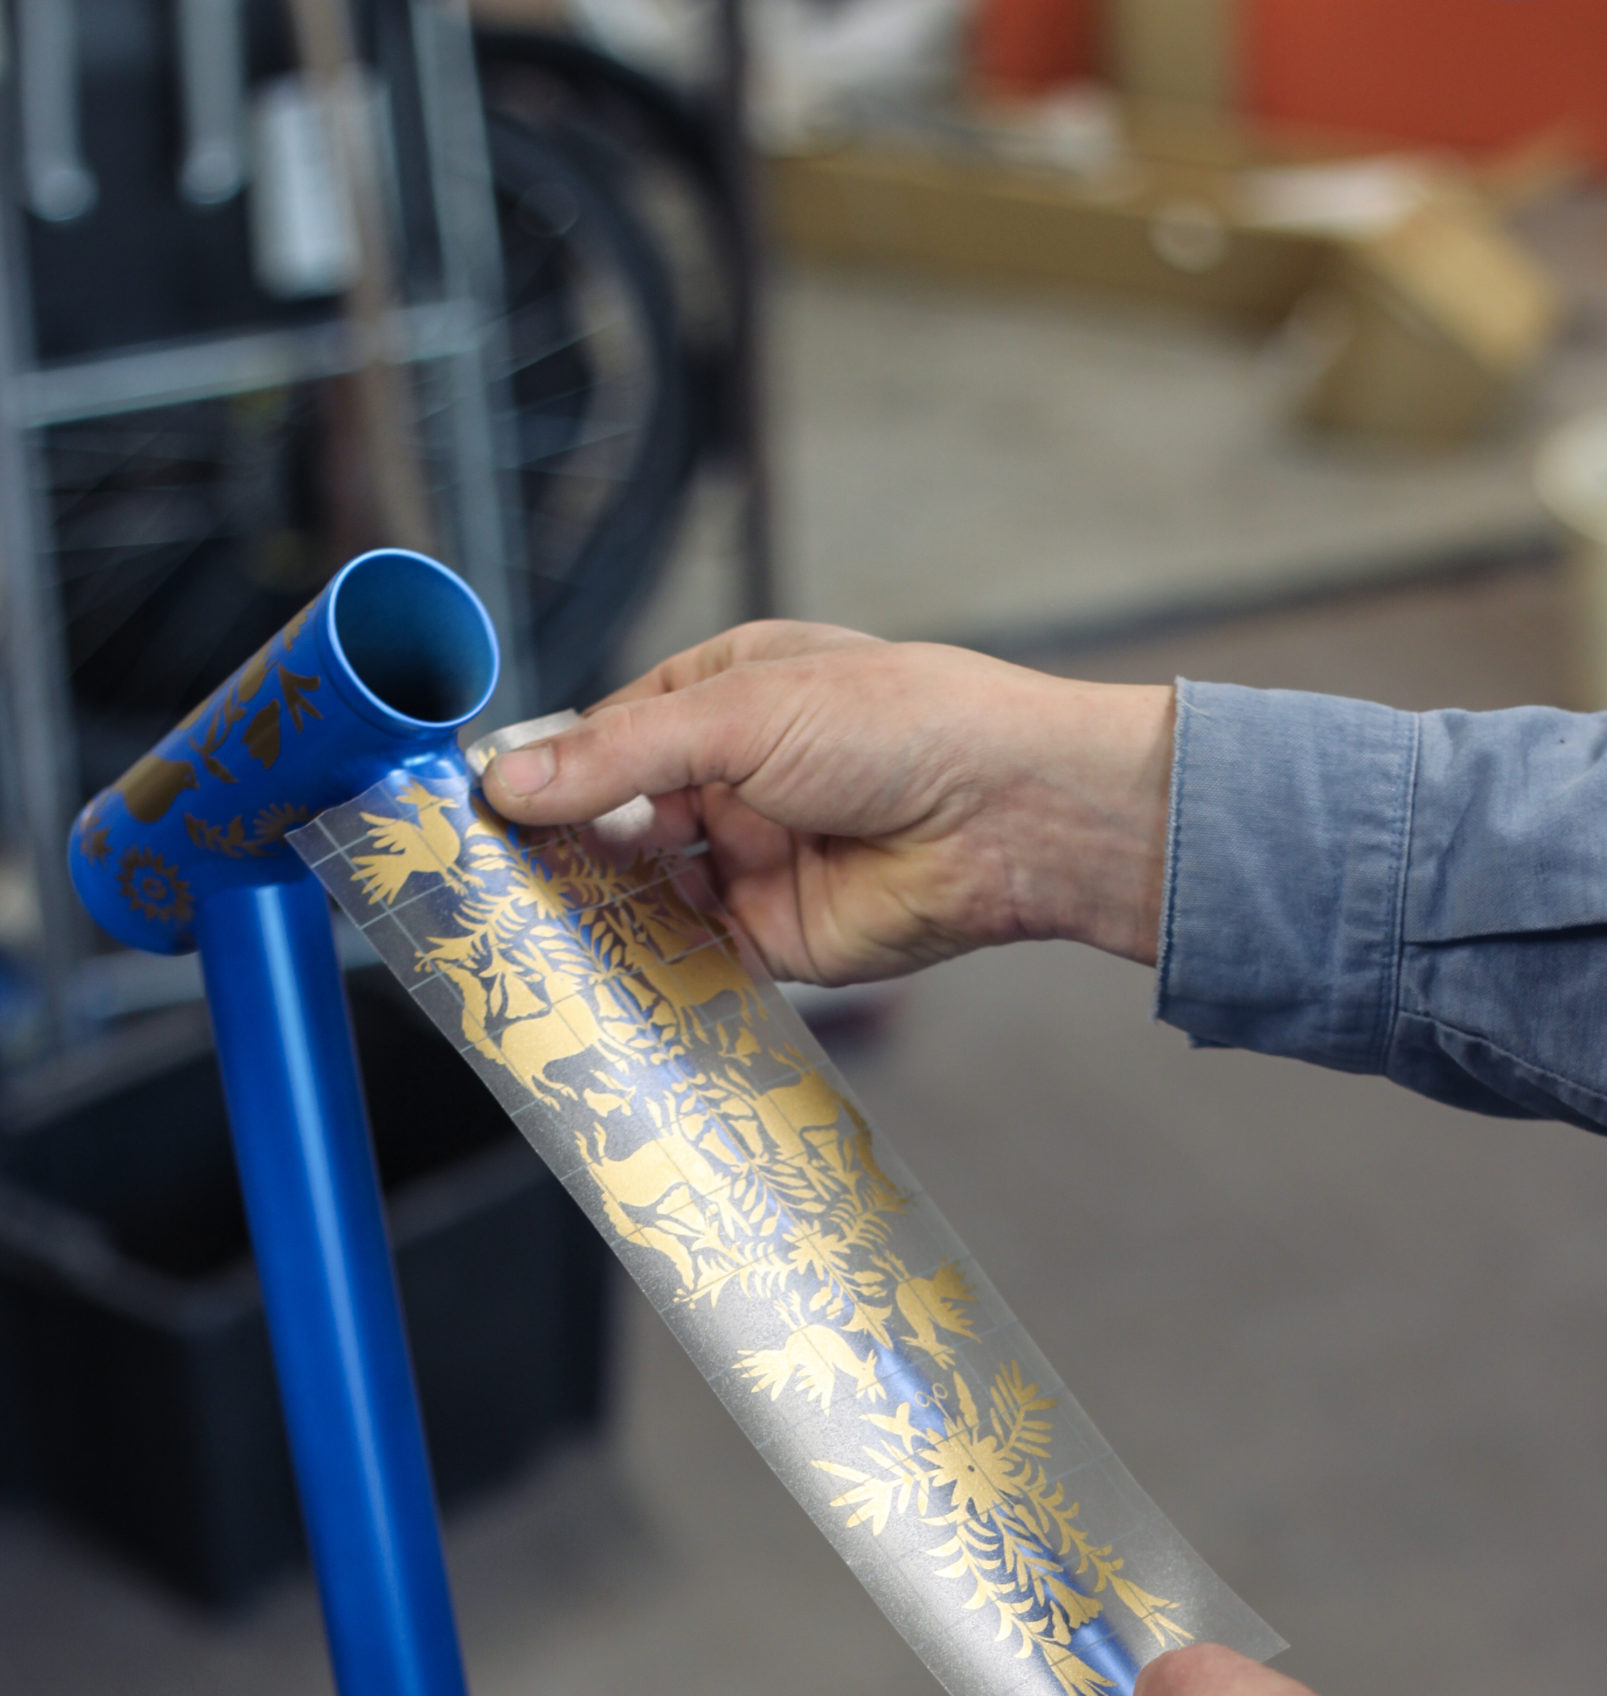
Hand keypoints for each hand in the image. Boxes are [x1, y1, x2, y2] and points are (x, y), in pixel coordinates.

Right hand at [480, 621, 1174, 986]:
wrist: (1009, 820)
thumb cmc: (901, 727)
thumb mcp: (743, 714)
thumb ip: (621, 753)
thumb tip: (507, 778)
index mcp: (725, 695)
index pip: (605, 734)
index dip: (545, 771)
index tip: (477, 806)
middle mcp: (731, 777)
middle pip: (612, 816)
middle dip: (556, 844)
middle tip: (483, 875)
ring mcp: (747, 858)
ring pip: (640, 888)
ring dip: (590, 906)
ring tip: (518, 924)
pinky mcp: (769, 936)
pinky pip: (686, 952)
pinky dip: (641, 962)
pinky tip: (589, 969)